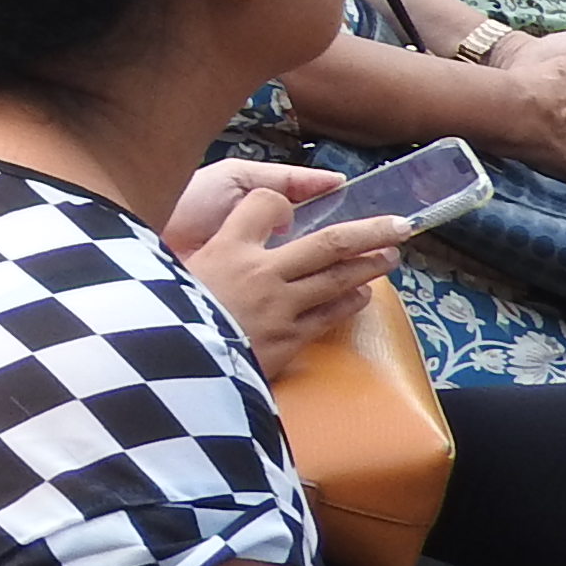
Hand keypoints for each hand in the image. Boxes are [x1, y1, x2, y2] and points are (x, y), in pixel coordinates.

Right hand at [166, 174, 401, 373]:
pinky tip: (363, 295)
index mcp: (228, 247)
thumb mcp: (173, 268)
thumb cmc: (166, 315)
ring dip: (369, 265)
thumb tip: (224, 237)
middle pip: (327, 242)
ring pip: (337, 279)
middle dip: (368, 230)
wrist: (170, 363)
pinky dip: (349, 302)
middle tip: (399, 224)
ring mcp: (280, 307)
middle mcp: (261, 271)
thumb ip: (207, 249)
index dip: (283, 201)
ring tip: (391, 254)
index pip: (266, 203)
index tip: (291, 205)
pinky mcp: (288, 339)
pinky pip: (328, 315)